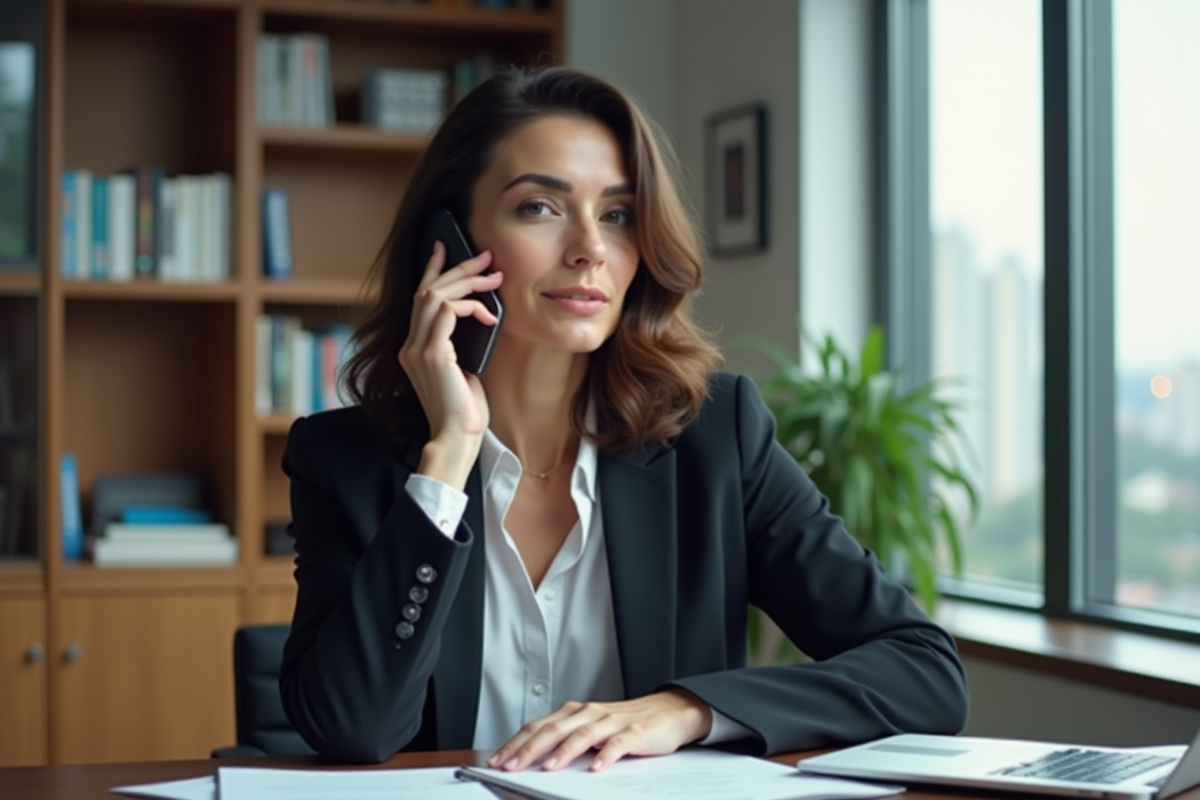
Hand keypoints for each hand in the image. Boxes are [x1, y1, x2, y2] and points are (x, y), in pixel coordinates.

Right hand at [398, 240, 502, 487]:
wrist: (457, 438)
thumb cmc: (465, 410)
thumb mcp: (464, 369)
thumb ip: (461, 344)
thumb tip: (480, 316)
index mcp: (414, 349)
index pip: (419, 299)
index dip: (432, 270)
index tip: (445, 248)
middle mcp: (410, 346)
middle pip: (427, 291)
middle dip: (457, 268)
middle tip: (485, 258)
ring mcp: (417, 349)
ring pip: (435, 295)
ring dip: (467, 282)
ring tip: (493, 278)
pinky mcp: (432, 354)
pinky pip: (447, 311)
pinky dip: (471, 306)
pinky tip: (490, 315)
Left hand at [487, 689, 713, 772]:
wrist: (668, 711)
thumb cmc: (625, 724)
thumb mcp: (591, 729)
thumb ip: (566, 740)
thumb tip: (532, 760)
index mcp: (574, 713)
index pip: (538, 727)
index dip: (515, 743)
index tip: (496, 760)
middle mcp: (589, 713)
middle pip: (553, 730)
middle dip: (528, 749)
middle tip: (510, 767)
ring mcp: (611, 722)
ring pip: (582, 735)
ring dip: (563, 752)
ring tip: (548, 769)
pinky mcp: (634, 733)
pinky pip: (617, 744)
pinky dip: (605, 756)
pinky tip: (596, 768)